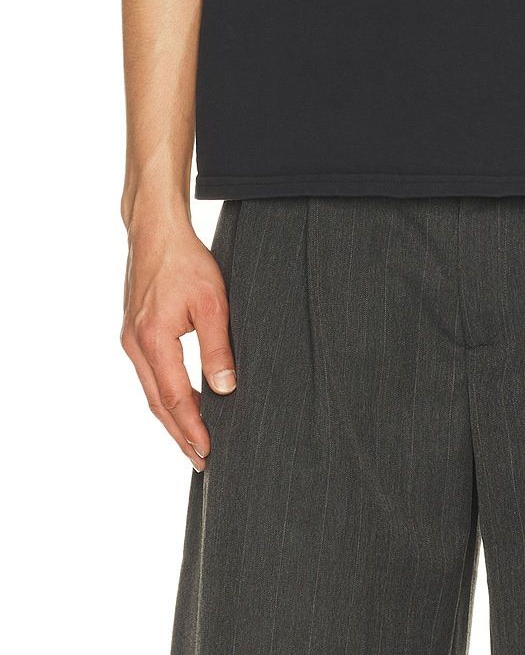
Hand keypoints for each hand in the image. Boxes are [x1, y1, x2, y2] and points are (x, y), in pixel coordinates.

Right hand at [120, 217, 236, 470]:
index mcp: (154, 340)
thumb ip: (218, 348)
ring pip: (150, 391)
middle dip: (179, 434)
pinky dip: (164, 395)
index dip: (192, 429)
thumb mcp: (213, 303)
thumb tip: (225, 389)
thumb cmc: (187, 261)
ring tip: (193, 441)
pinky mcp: (132, 332)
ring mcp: (130, 339)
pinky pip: (148, 374)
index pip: (175, 399)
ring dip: (171, 418)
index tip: (208, 453)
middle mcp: (135, 345)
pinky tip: (181, 402)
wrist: (155, 232)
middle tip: (200, 461)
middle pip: (158, 404)